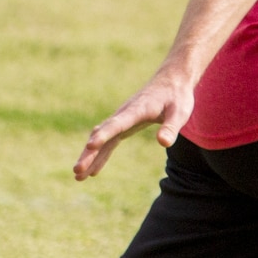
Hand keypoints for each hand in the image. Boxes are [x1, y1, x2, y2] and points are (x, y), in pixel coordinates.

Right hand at [74, 67, 198, 179]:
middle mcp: (124, 114)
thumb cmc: (177, 97)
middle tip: (77, 171)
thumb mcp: (180, 112)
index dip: (104, 135)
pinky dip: (99, 155)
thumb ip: (171, 127)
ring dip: (89, 156)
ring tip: (78, 176)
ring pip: (100, 139)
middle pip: (102, 134)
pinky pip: (108, 142)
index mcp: (136, 110)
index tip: (90, 145)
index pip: (117, 124)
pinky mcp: (123, 125)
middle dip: (89, 153)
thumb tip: (163, 143)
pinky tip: (93, 171)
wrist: (171, 81)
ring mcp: (121, 120)